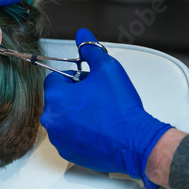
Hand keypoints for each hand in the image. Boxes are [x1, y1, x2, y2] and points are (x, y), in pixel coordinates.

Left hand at [41, 28, 171, 188]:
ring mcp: (58, 138)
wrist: (137, 142)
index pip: (55, 79)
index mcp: (56, 97)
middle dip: (74, 96)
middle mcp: (51, 119)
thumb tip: (82, 35)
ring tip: (98, 115)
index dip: (73, 79)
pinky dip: (78, 132)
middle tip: (96, 99)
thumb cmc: (121, 109)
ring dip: (75, 114)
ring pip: (62, 118)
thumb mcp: (108, 69)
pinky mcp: (67, 152)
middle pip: (57, 99)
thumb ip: (91, 50)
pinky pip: (68, 135)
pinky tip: (97, 130)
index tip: (88, 84)